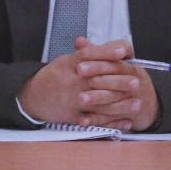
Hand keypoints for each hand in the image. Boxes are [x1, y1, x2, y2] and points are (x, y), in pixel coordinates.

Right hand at [17, 38, 157, 131]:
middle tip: (136, 82)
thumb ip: (92, 53)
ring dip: (120, 105)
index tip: (124, 51)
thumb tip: (116, 47)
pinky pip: (95, 120)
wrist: (33, 96)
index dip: (107, 51)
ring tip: (137, 104)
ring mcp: (71, 100)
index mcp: (70, 64)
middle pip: (97, 80)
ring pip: (99, 103)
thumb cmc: (55, 77)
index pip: (90, 54)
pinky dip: (111, 122)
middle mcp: (71, 81)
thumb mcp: (69, 61)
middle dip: (119, 82)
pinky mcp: (72, 117)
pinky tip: (125, 121)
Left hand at [74, 39, 158, 132]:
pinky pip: (114, 119)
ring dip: (98, 99)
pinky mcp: (131, 116)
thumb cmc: (127, 79)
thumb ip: (97, 53)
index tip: (80, 66)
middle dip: (98, 80)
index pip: (116, 63)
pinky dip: (99, 120)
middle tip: (79, 79)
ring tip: (80, 99)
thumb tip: (79, 41)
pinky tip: (84, 119)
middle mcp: (136, 82)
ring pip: (116, 100)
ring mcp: (135, 99)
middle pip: (117, 80)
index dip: (98, 64)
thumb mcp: (116, 63)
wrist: (147, 103)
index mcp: (131, 66)